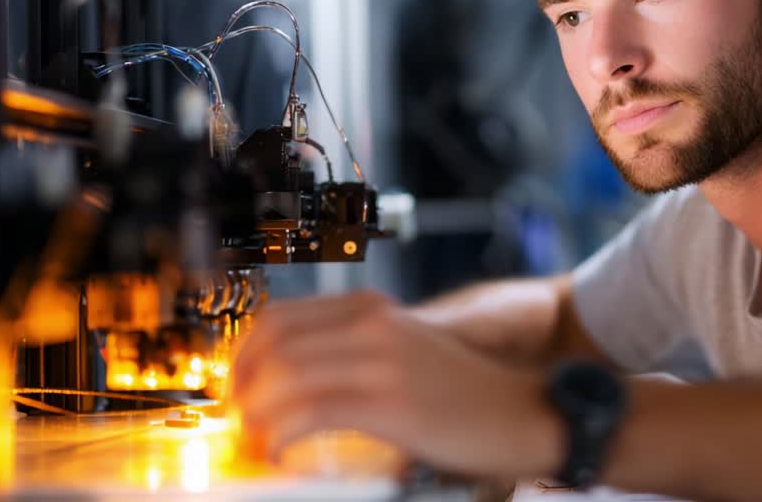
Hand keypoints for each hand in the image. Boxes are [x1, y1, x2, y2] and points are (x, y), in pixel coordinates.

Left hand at [229, 290, 564, 478]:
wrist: (522, 412)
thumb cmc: (462, 395)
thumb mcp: (404, 352)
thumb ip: (354, 351)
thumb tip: (290, 380)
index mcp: (372, 309)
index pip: (279, 317)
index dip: (245, 355)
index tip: (239, 389)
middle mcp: (374, 323)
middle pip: (273, 343)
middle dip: (242, 386)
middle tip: (241, 421)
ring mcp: (382, 360)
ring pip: (285, 378)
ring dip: (257, 416)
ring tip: (259, 444)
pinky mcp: (390, 402)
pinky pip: (309, 413)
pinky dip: (280, 436)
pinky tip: (282, 453)